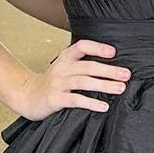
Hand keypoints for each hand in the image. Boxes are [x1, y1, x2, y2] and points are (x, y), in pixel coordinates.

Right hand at [12, 39, 130, 119]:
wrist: (27, 96)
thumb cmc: (53, 83)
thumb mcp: (65, 68)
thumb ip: (83, 65)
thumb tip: (113, 69)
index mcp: (65, 58)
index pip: (82, 46)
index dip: (97, 48)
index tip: (113, 53)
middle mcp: (62, 68)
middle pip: (88, 66)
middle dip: (109, 70)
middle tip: (126, 75)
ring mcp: (57, 83)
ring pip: (84, 82)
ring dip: (104, 85)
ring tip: (120, 88)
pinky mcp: (55, 99)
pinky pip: (75, 100)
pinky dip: (91, 103)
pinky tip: (104, 106)